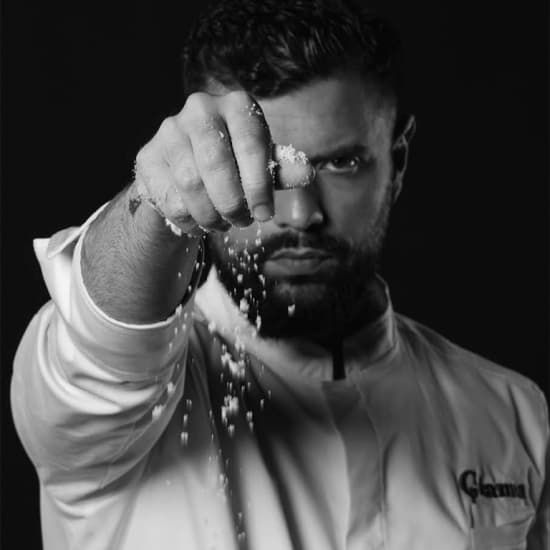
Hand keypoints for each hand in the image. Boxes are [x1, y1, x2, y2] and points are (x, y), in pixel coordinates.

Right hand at [133, 91, 314, 233]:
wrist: (188, 174)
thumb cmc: (235, 167)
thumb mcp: (263, 167)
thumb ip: (282, 169)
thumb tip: (307, 172)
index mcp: (237, 105)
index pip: (251, 145)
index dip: (259, 186)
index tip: (265, 214)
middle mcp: (200, 108)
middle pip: (216, 165)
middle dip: (233, 203)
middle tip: (243, 221)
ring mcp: (169, 131)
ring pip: (190, 184)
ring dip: (212, 214)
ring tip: (223, 222)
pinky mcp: (147, 157)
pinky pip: (170, 199)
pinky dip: (190, 220)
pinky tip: (200, 220)